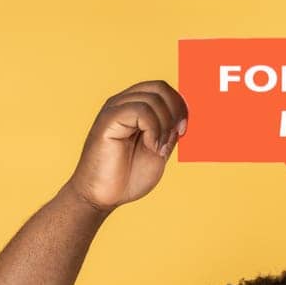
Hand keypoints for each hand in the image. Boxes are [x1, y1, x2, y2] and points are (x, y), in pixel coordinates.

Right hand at [65, 79, 188, 213]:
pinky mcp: (109, 120)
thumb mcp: (158, 152)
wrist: (102, 197)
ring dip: (164, 125)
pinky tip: (150, 146)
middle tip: (172, 138)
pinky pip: (140, 110)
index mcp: (134, 108)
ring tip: (157, 148)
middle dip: (175, 112)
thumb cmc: (126, 178)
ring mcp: (115, 109)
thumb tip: (181, 117)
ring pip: (153, 98)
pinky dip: (153, 129)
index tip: (182, 131)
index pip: (161, 89)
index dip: (179, 106)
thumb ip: (168, 133)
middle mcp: (123, 103)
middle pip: (159, 87)